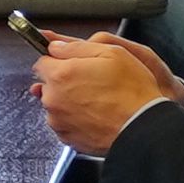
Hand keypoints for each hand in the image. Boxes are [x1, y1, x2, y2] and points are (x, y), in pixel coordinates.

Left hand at [30, 34, 183, 152]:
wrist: (141, 126)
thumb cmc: (131, 91)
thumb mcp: (112, 52)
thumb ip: (77, 46)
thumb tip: (56, 45)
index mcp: (61, 75)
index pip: (42, 61)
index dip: (59, 60)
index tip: (71, 63)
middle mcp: (53, 99)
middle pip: (48, 84)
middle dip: (64, 81)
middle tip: (91, 82)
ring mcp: (58, 120)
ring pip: (56, 105)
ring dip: (69, 101)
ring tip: (97, 100)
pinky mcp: (66, 137)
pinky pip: (65, 123)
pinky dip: (76, 118)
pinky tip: (96, 115)